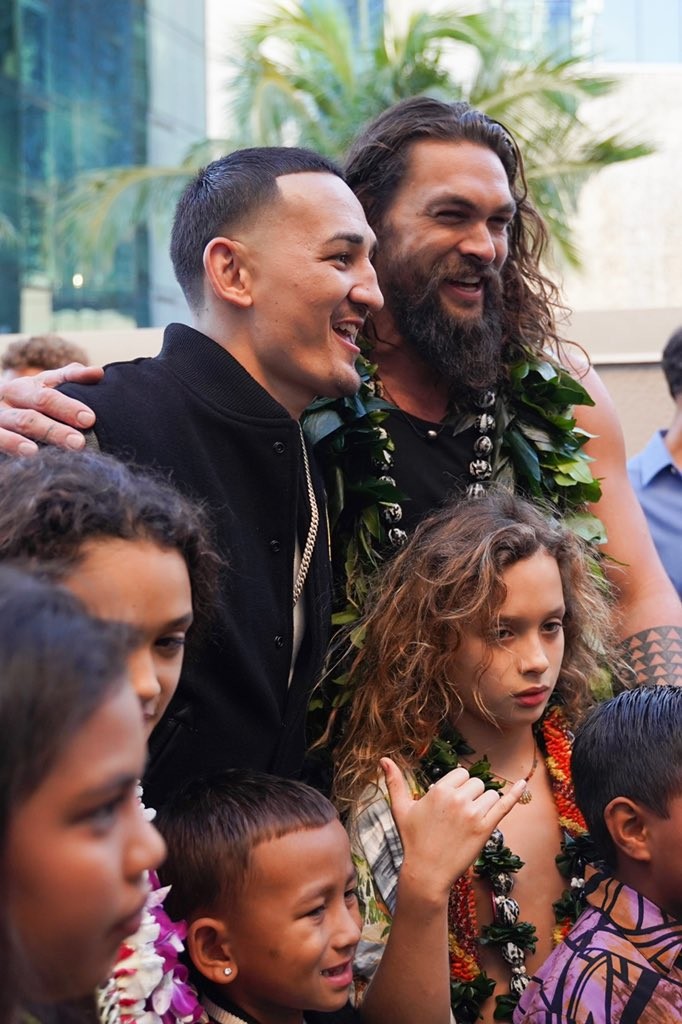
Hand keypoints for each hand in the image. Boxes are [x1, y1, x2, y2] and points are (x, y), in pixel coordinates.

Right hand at [0, 363, 101, 453]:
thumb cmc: (26, 402)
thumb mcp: (45, 387)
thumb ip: (70, 379)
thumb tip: (98, 373)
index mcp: (28, 386)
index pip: (52, 390)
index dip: (69, 405)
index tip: (90, 419)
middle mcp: (12, 398)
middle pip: (39, 406)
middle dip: (59, 427)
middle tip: (79, 443)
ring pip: (22, 422)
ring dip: (43, 434)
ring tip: (59, 447)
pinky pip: (0, 438)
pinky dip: (13, 444)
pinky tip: (31, 454)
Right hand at [381, 757, 525, 902]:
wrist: (426, 873)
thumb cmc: (413, 840)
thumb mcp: (401, 809)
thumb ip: (394, 782)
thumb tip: (383, 759)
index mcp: (439, 790)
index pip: (461, 774)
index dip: (457, 788)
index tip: (449, 805)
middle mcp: (457, 799)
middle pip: (476, 783)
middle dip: (470, 796)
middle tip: (457, 818)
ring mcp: (473, 814)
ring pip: (489, 795)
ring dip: (484, 805)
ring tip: (468, 824)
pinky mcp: (485, 829)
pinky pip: (504, 806)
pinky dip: (515, 794)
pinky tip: (524, 784)